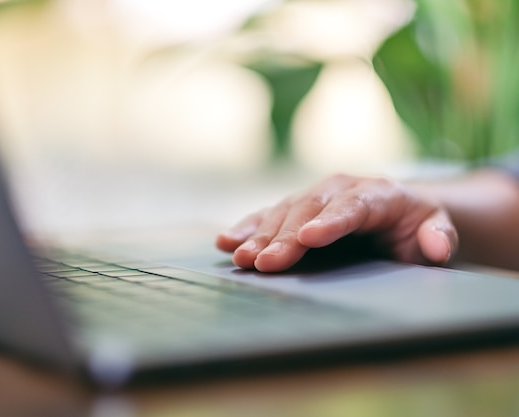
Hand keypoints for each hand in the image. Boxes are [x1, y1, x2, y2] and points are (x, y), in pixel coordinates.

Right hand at [216, 174, 458, 271]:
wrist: (392, 208)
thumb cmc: (413, 223)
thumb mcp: (435, 226)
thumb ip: (439, 234)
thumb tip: (437, 247)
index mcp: (376, 193)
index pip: (352, 207)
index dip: (329, 222)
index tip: (307, 238)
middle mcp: (339, 189)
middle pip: (309, 211)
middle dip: (284, 237)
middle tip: (264, 262)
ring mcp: (313, 196)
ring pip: (283, 212)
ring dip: (260, 235)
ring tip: (240, 256)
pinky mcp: (295, 208)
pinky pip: (268, 215)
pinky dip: (247, 227)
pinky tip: (227, 241)